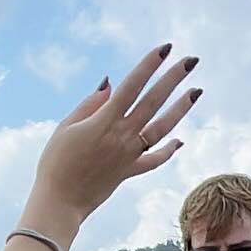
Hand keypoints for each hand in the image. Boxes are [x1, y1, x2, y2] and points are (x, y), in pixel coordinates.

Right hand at [21, 46, 201, 241]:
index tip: (165, 48)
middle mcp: (121, 136)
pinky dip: (168, 150)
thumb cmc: (55, 164)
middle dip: (173, 79)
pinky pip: (154, 160)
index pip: (131, 86)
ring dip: (180, 109)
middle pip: (153, 102)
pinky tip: (180, 140)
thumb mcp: (65, 128)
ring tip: (196, 92)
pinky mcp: (129, 172)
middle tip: (191, 61)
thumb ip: (89, 105)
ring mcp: (128, 155)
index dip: (149, 65)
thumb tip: (110, 85)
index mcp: (103, 121)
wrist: (60, 202)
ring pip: (161, 128)